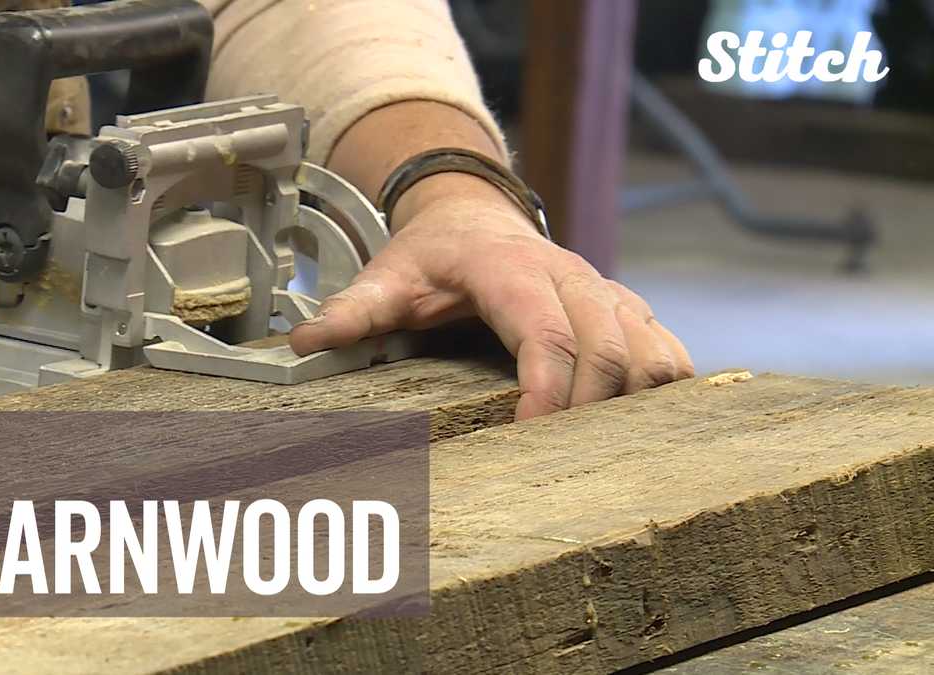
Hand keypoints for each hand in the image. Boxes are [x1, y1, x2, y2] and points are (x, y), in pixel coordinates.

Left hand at [289, 173, 693, 419]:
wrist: (474, 214)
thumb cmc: (433, 255)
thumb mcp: (388, 275)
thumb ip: (353, 310)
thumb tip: (303, 342)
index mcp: (510, 269)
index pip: (545, 331)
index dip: (546, 389)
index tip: (528, 436)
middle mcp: (569, 276)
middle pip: (607, 348)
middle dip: (589, 411)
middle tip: (555, 462)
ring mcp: (605, 292)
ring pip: (650, 350)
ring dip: (632, 403)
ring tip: (596, 450)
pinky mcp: (626, 308)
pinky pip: (667, 351)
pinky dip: (662, 389)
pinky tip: (634, 426)